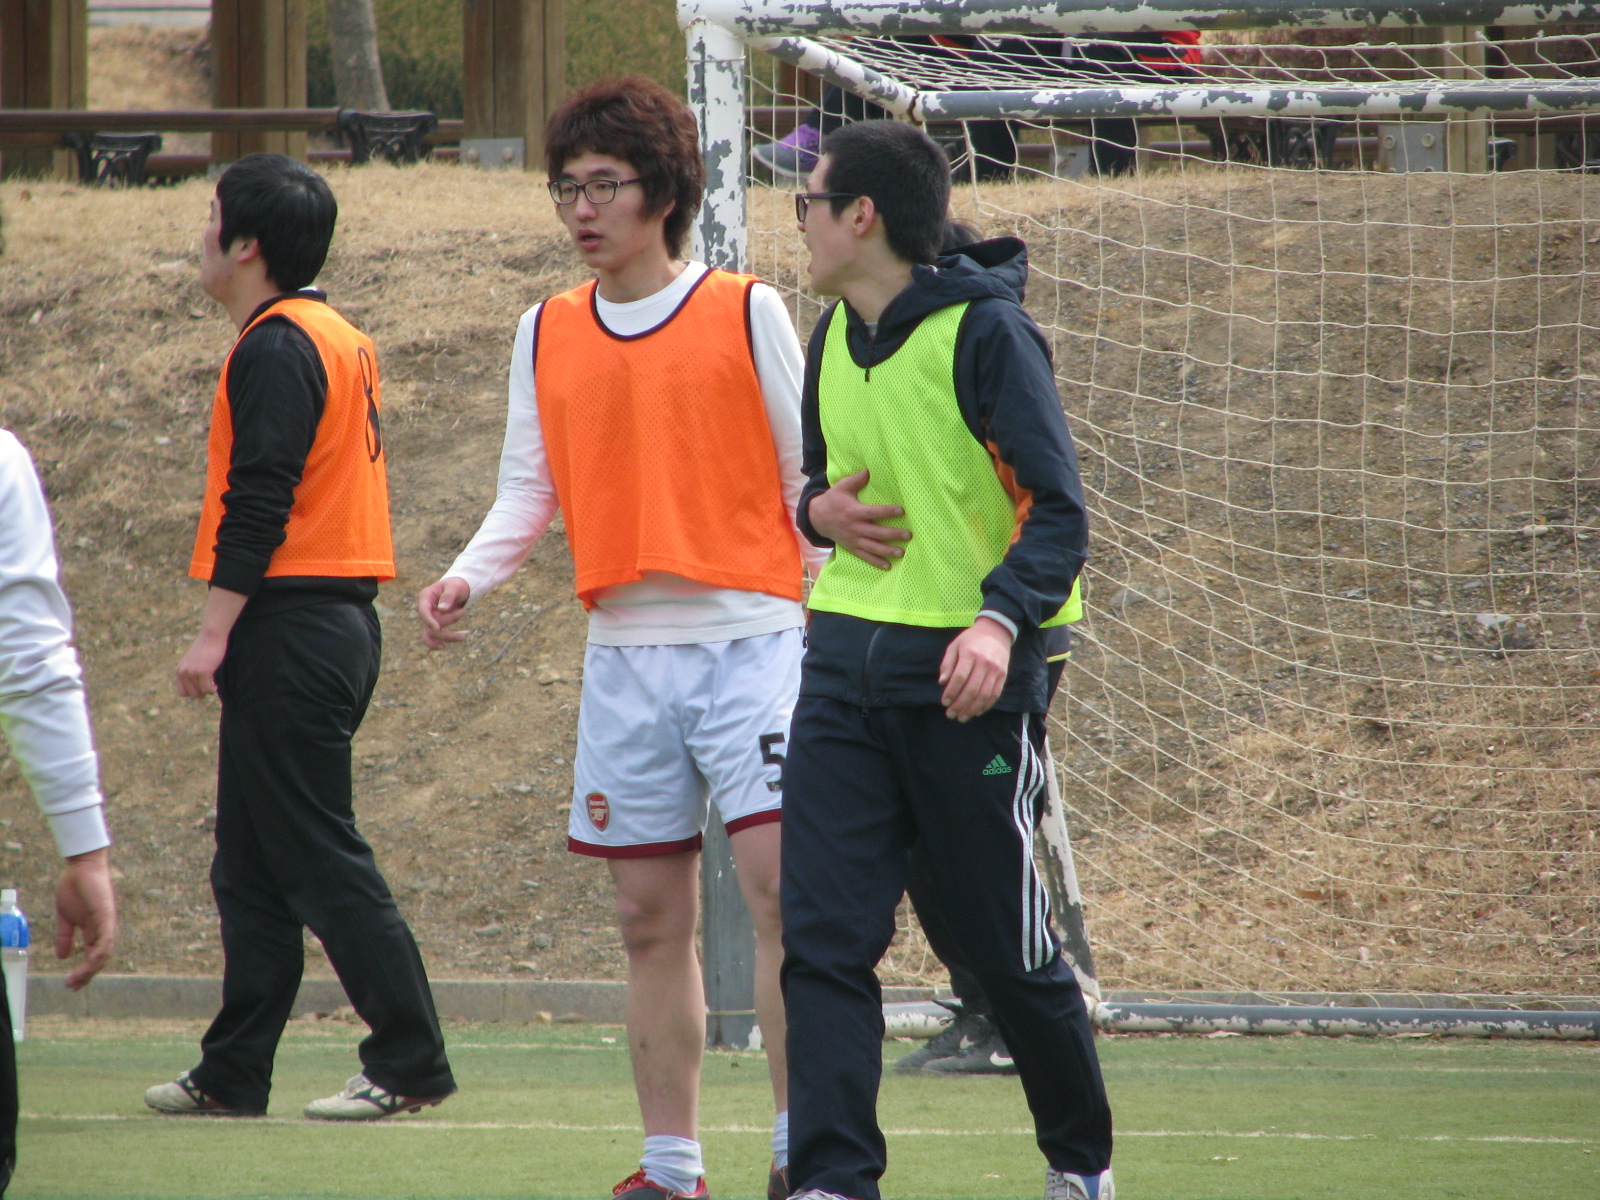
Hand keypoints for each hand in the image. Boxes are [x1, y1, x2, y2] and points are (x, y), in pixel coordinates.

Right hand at [54, 848, 116, 989]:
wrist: (81, 866)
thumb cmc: (76, 887)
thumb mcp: (66, 917)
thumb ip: (65, 936)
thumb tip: (63, 957)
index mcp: (95, 930)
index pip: (93, 956)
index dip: (84, 971)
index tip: (71, 984)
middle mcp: (104, 929)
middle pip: (100, 958)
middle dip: (87, 974)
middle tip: (73, 987)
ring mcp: (107, 922)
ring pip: (104, 951)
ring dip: (91, 967)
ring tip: (78, 979)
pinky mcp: (107, 914)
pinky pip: (107, 936)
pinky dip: (101, 950)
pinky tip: (92, 961)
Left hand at [175, 629, 226, 697]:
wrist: (212, 636)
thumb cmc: (206, 648)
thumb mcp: (194, 662)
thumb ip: (192, 674)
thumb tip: (200, 692)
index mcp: (179, 671)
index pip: (183, 692)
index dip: (194, 692)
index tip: (202, 687)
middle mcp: (183, 672)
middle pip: (192, 694)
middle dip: (202, 692)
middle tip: (210, 685)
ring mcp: (192, 672)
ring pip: (201, 692)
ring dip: (209, 690)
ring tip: (214, 683)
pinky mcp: (203, 672)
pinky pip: (208, 689)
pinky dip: (213, 690)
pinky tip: (216, 684)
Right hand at [416, 577, 471, 649]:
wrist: (457, 590)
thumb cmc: (455, 586)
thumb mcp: (454, 587)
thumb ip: (448, 596)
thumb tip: (442, 609)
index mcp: (425, 597)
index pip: (423, 611)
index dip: (429, 620)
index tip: (438, 628)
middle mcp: (423, 609)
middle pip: (430, 624)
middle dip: (448, 621)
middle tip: (464, 612)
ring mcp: (427, 619)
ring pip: (432, 634)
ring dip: (447, 637)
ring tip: (464, 637)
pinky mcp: (433, 626)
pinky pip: (432, 639)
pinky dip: (437, 644)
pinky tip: (444, 647)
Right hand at [808, 469, 910, 569]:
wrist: (816, 518)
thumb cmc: (833, 500)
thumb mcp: (842, 487)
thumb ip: (857, 479)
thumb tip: (870, 469)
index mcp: (853, 512)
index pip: (873, 512)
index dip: (887, 512)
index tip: (901, 511)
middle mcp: (854, 528)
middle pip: (876, 533)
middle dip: (893, 534)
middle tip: (908, 535)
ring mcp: (853, 539)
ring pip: (873, 547)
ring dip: (887, 551)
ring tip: (901, 552)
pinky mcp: (851, 547)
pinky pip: (865, 556)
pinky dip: (876, 562)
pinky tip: (888, 566)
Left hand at [938, 616, 1013, 721]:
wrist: (996, 631)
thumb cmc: (971, 639)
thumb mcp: (955, 645)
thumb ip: (947, 663)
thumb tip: (942, 682)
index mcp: (970, 654)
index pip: (960, 677)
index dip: (951, 692)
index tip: (944, 702)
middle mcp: (984, 663)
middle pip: (972, 689)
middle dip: (960, 705)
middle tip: (950, 714)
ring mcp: (996, 670)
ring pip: (984, 695)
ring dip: (972, 709)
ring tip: (962, 717)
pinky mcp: (1003, 675)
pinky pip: (995, 694)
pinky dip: (985, 706)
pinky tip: (976, 712)